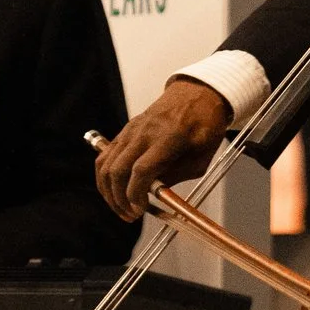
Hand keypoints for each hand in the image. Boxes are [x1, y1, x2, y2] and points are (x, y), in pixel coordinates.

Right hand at [94, 78, 230, 221]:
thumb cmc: (204, 125)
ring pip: (105, 164)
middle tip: (131, 215)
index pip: (141, 170)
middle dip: (119, 198)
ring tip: (121, 207)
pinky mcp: (125, 131)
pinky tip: (115, 190)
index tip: (140, 210)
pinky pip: (105, 155)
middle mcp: (144, 132)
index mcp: (168, 138)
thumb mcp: (201, 158)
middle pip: (117, 170)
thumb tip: (153, 195)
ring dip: (108, 190)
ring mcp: (131, 130)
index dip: (136, 194)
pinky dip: (105, 176)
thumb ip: (176, 177)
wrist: (197, 94)